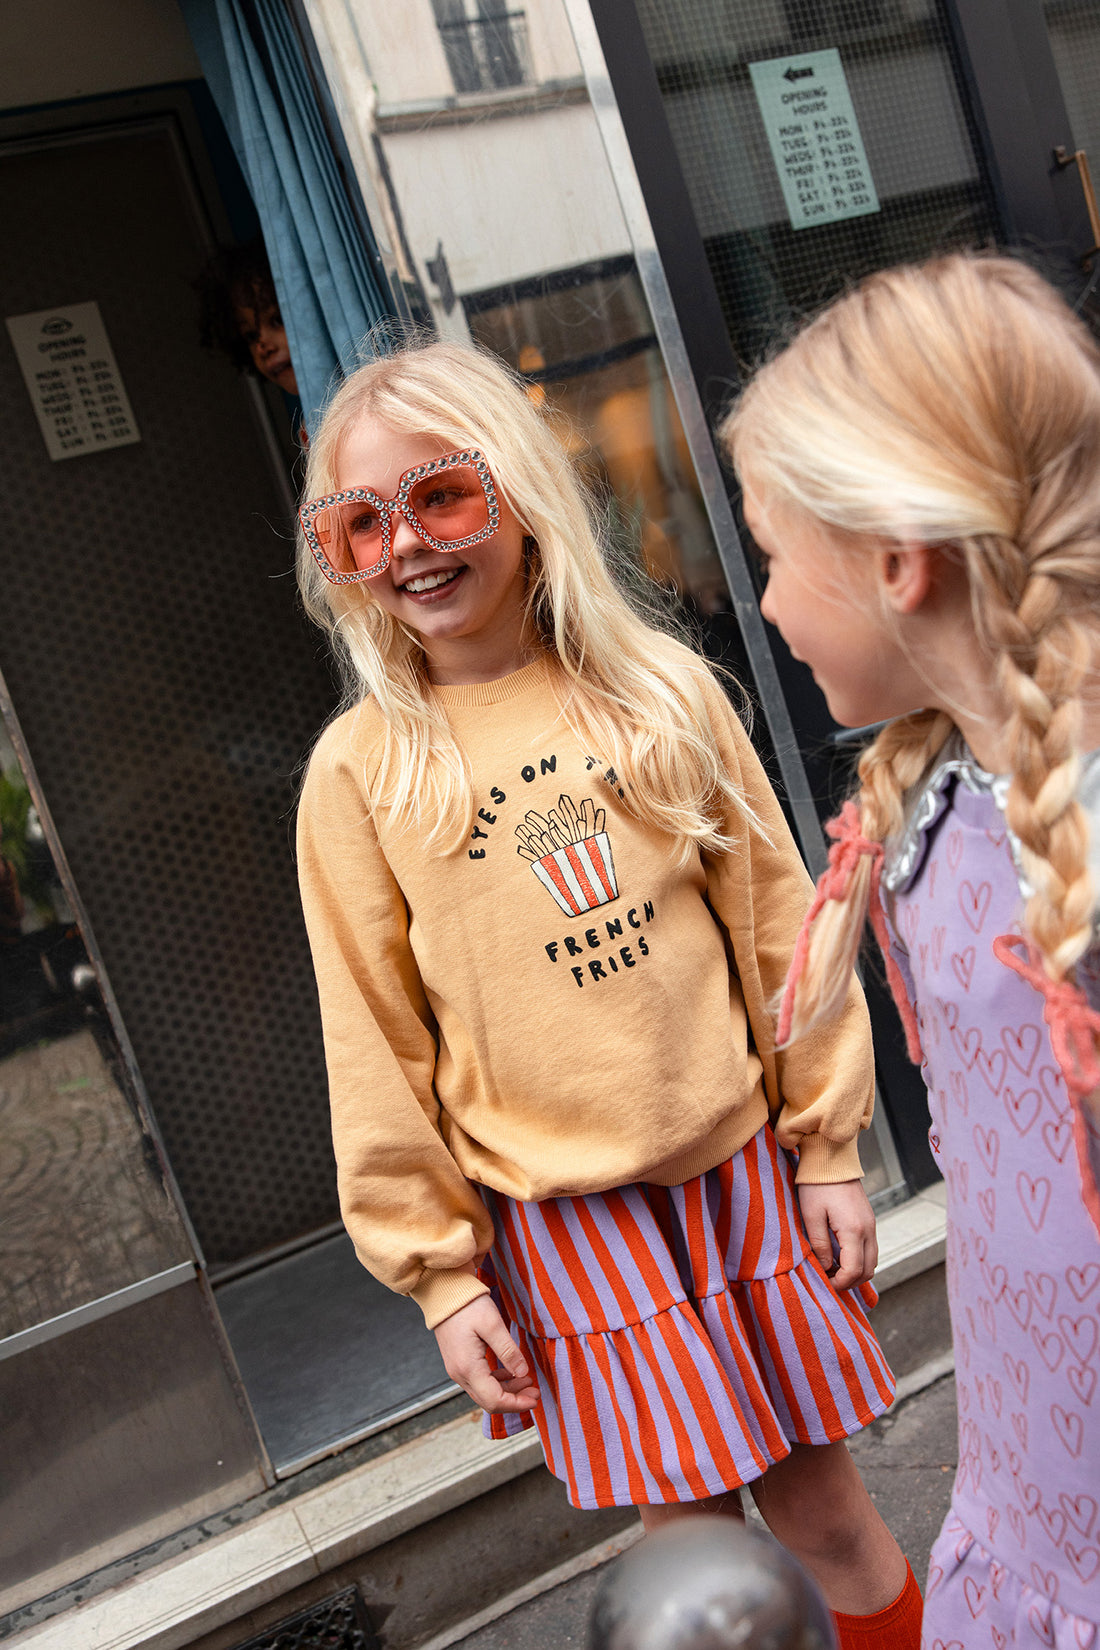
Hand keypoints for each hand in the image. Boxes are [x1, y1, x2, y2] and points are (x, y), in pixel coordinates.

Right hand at [433, 1295, 540, 1413]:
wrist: (444, 1294)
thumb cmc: (468, 1306)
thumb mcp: (492, 1325)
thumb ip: (508, 1351)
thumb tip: (523, 1373)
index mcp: (468, 1368)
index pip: (494, 1400)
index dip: (516, 1403)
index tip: (535, 1399)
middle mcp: (460, 1374)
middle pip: (489, 1401)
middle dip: (514, 1400)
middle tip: (535, 1393)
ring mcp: (458, 1370)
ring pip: (485, 1393)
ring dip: (507, 1391)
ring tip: (527, 1381)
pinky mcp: (459, 1364)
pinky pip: (479, 1382)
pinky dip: (497, 1383)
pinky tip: (510, 1374)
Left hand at [797, 1179, 877, 1290]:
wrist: (831, 1158)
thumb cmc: (817, 1184)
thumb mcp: (812, 1215)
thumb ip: (820, 1245)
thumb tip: (826, 1266)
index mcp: (854, 1230)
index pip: (854, 1270)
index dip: (840, 1283)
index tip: (825, 1283)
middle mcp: (868, 1229)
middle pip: (868, 1270)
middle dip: (849, 1281)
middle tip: (829, 1279)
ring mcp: (871, 1224)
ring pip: (872, 1261)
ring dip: (856, 1271)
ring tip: (833, 1269)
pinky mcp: (869, 1219)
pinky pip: (870, 1248)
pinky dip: (859, 1259)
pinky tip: (840, 1256)